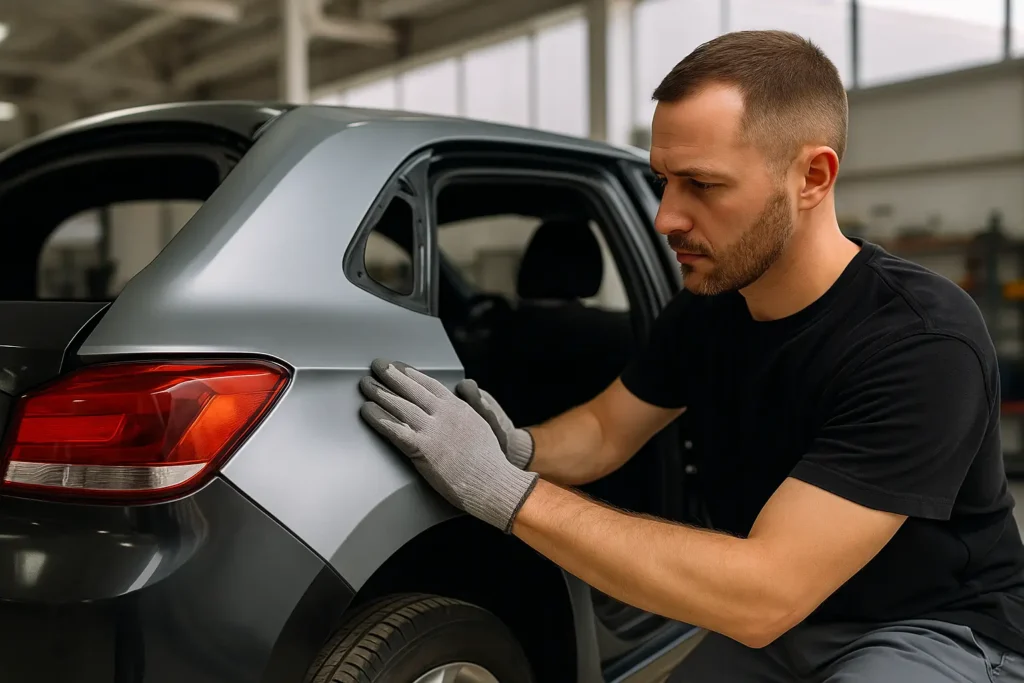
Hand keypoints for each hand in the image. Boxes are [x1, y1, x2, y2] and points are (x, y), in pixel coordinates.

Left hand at [358, 359, 538, 532]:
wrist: (494, 482)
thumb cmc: (489, 461)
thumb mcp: (481, 426)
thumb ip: (464, 411)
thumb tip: (459, 398)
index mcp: (458, 407)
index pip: (430, 384)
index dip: (410, 373)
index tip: (397, 366)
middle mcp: (444, 414)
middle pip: (412, 389)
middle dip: (391, 375)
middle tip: (376, 366)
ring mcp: (433, 430)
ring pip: (400, 405)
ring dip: (380, 393)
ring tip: (366, 384)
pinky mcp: (423, 449)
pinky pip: (395, 429)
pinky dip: (379, 419)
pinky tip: (367, 411)